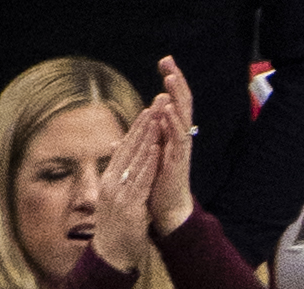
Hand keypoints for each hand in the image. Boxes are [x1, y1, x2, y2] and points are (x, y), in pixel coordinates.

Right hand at [89, 102, 166, 271]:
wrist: (110, 258)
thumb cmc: (117, 233)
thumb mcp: (118, 204)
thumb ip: (124, 186)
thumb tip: (126, 172)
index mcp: (110, 179)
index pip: (124, 148)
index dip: (137, 129)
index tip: (148, 112)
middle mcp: (112, 181)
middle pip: (129, 147)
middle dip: (144, 125)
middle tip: (155, 103)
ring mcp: (119, 192)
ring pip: (135, 159)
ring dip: (148, 138)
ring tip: (158, 118)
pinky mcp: (128, 205)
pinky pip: (141, 180)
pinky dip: (149, 164)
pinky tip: (157, 149)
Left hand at [148, 57, 195, 235]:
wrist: (166, 213)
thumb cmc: (156, 187)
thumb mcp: (144, 160)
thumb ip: (137, 146)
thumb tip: (122, 138)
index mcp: (170, 136)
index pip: (172, 103)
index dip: (170, 83)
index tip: (165, 62)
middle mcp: (178, 139)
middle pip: (180, 104)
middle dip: (175, 82)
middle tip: (169, 60)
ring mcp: (180, 151)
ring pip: (182, 118)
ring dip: (176, 97)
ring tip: (170, 78)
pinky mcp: (178, 163)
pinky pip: (178, 140)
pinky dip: (173, 124)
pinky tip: (169, 109)